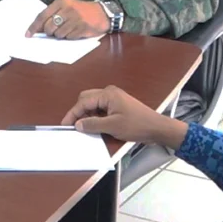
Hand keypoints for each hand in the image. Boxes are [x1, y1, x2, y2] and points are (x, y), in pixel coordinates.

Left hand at [26, 0, 108, 38]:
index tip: (28, 35)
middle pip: (49, 27)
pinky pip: (69, 38)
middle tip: (56, 30)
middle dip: (50, 32)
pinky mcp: (82, 28)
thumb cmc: (81, 11)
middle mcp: (67, 9)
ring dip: (61, 35)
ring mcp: (75, 19)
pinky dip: (70, 37)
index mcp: (61, 2)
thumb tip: (37, 29)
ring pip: (58, 34)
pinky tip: (76, 31)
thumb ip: (52, 16)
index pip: (42, 16)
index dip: (34, 27)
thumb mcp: (66, 8)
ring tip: (69, 29)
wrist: (102, 13)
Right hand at [60, 85, 188, 147]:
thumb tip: (78, 124)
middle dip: (79, 112)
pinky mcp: (118, 104)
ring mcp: (114, 98)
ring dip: (88, 115)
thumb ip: (93, 124)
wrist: (156, 128)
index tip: (65, 125)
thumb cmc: (137, 125)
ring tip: (86, 128)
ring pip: (93, 104)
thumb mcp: (112, 127)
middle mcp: (109, 92)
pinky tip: (96, 126)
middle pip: (86, 99)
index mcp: (107, 94)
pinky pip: (101, 108)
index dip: (73, 114)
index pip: (83, 102)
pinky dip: (96, 116)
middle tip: (75, 127)